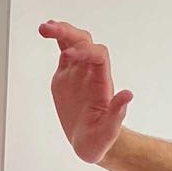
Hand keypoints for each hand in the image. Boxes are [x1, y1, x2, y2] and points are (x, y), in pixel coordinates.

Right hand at [40, 21, 133, 164]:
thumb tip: (128, 95)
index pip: (97, 57)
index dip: (84, 52)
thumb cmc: (100, 140)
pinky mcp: (67, 75)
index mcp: (102, 84)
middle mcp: (91, 73)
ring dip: (61, 31)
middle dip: (69, 33)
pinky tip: (47, 31)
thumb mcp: (108, 132)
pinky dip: (57, 39)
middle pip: (85, 42)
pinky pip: (65, 50)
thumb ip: (116, 114)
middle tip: (50, 30)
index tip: (67, 56)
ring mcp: (79, 72)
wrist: (92, 142)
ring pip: (74, 42)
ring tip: (44, 28)